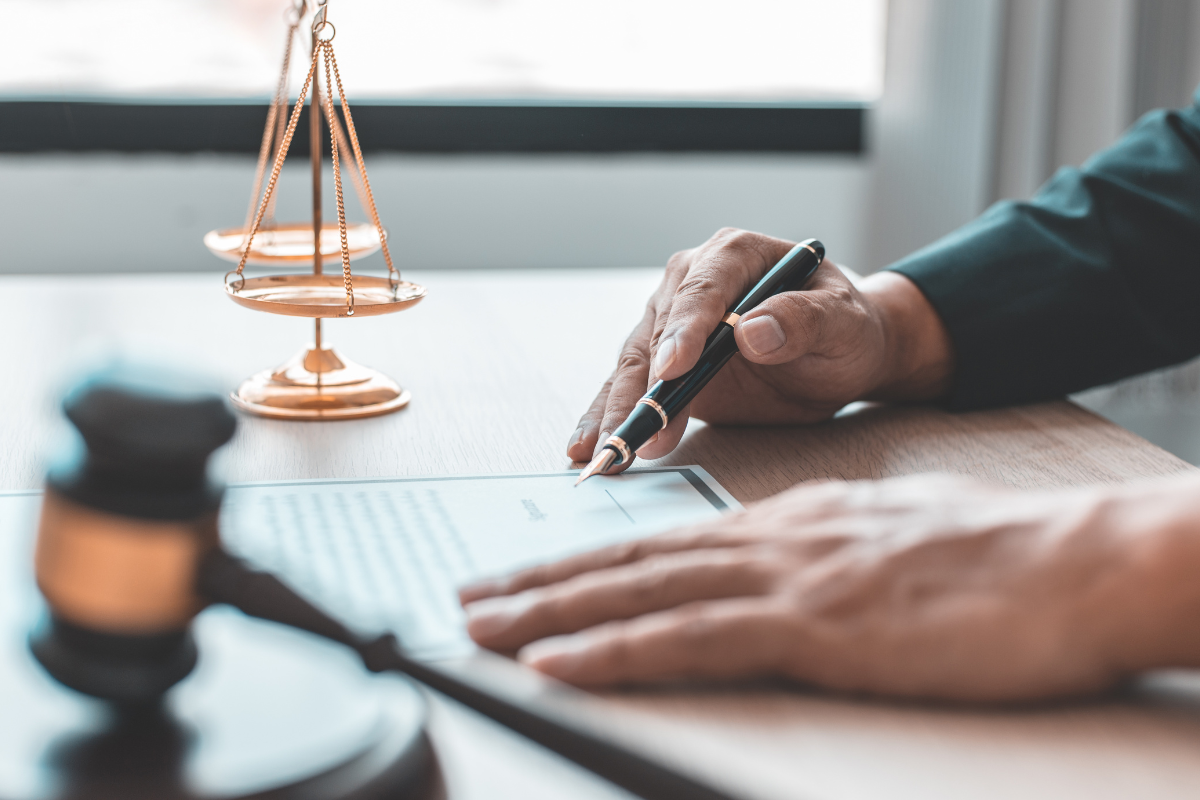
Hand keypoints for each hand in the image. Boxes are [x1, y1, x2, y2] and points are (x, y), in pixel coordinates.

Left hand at [460, 474, 1199, 701]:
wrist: (1073, 564)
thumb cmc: (998, 563)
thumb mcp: (890, 544)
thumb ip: (826, 556)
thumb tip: (786, 575)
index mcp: (789, 523)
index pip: (665, 545)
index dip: (589, 561)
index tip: (532, 577)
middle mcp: (770, 539)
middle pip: (631, 561)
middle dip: (542, 582)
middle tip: (471, 596)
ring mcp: (786, 579)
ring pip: (639, 593)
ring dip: (551, 613)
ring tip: (483, 626)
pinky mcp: (811, 626)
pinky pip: (687, 639)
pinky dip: (611, 651)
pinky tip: (558, 661)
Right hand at [566, 228, 953, 467]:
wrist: (840, 354)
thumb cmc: (846, 330)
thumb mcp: (844, 323)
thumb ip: (805, 321)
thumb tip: (752, 331)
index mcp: (736, 255)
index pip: (703, 289)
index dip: (686, 329)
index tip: (674, 369)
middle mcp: (693, 282)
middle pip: (657, 331)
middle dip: (643, 386)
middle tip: (634, 430)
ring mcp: (672, 322)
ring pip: (635, 364)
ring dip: (618, 409)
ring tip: (604, 451)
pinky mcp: (663, 362)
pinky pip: (632, 388)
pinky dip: (610, 417)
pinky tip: (588, 446)